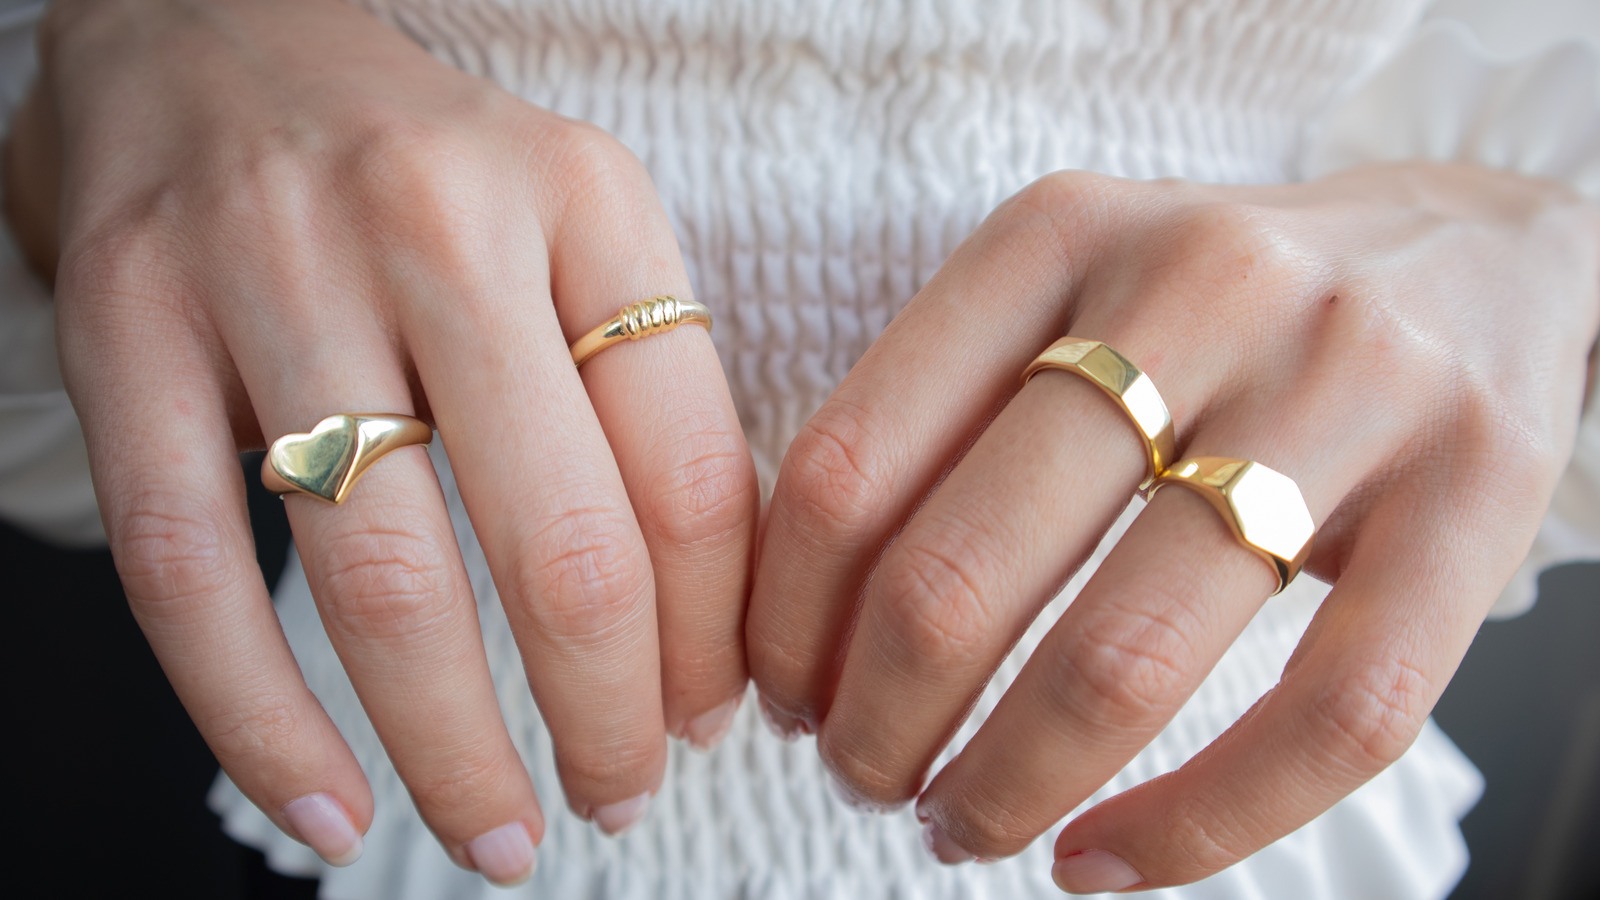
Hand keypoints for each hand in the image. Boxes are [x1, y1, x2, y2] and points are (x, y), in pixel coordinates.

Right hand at [13, 0, 756, 881]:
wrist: (210, 25)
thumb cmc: (426, 171)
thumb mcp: (576, 231)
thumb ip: (645, 399)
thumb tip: (703, 633)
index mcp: (583, 200)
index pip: (689, 473)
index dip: (712, 635)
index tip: (707, 718)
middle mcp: (437, 222)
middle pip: (562, 542)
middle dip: (609, 718)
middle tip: (623, 797)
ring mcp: (269, 267)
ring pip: (385, 580)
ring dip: (456, 749)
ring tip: (504, 835)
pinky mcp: (127, 320)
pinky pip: (191, 570)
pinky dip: (260, 722)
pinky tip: (330, 807)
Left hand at [745, 162, 1598, 889]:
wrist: (1479, 254)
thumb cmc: (1224, 309)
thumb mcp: (1068, 292)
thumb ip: (941, 413)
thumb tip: (801, 619)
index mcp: (1054, 237)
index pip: (850, 465)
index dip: (786, 622)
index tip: (784, 696)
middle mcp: (1194, 290)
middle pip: (959, 574)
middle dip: (872, 724)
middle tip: (860, 776)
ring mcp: (1345, 386)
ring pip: (1122, 657)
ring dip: (1001, 785)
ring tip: (960, 822)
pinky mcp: (1476, 489)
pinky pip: (1327, 714)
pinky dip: (1193, 826)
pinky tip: (1103, 858)